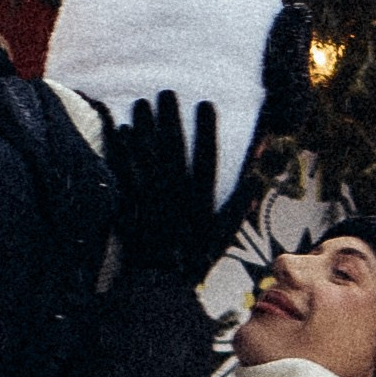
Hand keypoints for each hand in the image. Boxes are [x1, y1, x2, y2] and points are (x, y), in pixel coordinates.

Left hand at [101, 91, 221, 283]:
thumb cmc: (196, 257)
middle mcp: (177, 199)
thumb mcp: (225, 232)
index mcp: (201, 203)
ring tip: (140, 104)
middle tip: (166, 92)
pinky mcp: (130, 208)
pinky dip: (122, 153)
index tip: (205, 104)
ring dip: (143, 130)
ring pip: (147, 159)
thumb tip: (256, 176)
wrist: (162, 284)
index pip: (207, 160)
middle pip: (173, 151)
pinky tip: (118, 131)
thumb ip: (240, 201)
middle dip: (170, 120)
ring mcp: (151, 202)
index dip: (206, 131)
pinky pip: (125, 176)